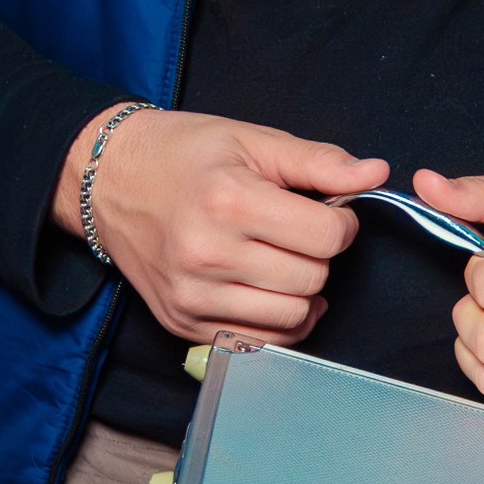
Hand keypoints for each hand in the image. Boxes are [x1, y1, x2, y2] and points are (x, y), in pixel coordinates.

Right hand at [54, 105, 387, 344]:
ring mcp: (193, 295)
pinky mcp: (183, 323)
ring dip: (301, 291)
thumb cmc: (183, 154)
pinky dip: (276, 321)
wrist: (108, 180)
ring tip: (279, 260)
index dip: (342, 224)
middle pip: (313, 278)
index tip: (327, 214)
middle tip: (295, 234)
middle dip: (318, 256)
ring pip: (293, 316)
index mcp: (230, 201)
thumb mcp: (252, 140)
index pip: (328, 238)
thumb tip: (376, 173)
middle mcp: (208, 253)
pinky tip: (266, 291)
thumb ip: (318, 161)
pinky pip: (259, 342)